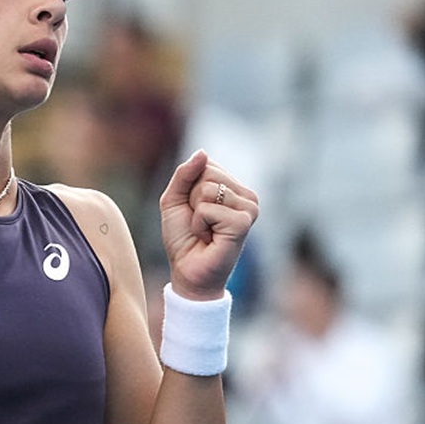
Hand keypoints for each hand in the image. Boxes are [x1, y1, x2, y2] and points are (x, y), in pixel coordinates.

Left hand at [159, 149, 258, 298]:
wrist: (188, 271)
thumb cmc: (183, 237)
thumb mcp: (175, 199)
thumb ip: (185, 174)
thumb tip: (202, 152)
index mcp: (234, 187)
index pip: (205, 164)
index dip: (188, 188)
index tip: (194, 210)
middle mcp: (247, 196)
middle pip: (206, 173)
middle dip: (191, 199)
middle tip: (200, 222)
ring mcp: (249, 209)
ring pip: (206, 189)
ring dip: (195, 214)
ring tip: (205, 231)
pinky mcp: (243, 223)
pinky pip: (207, 208)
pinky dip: (199, 225)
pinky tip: (209, 238)